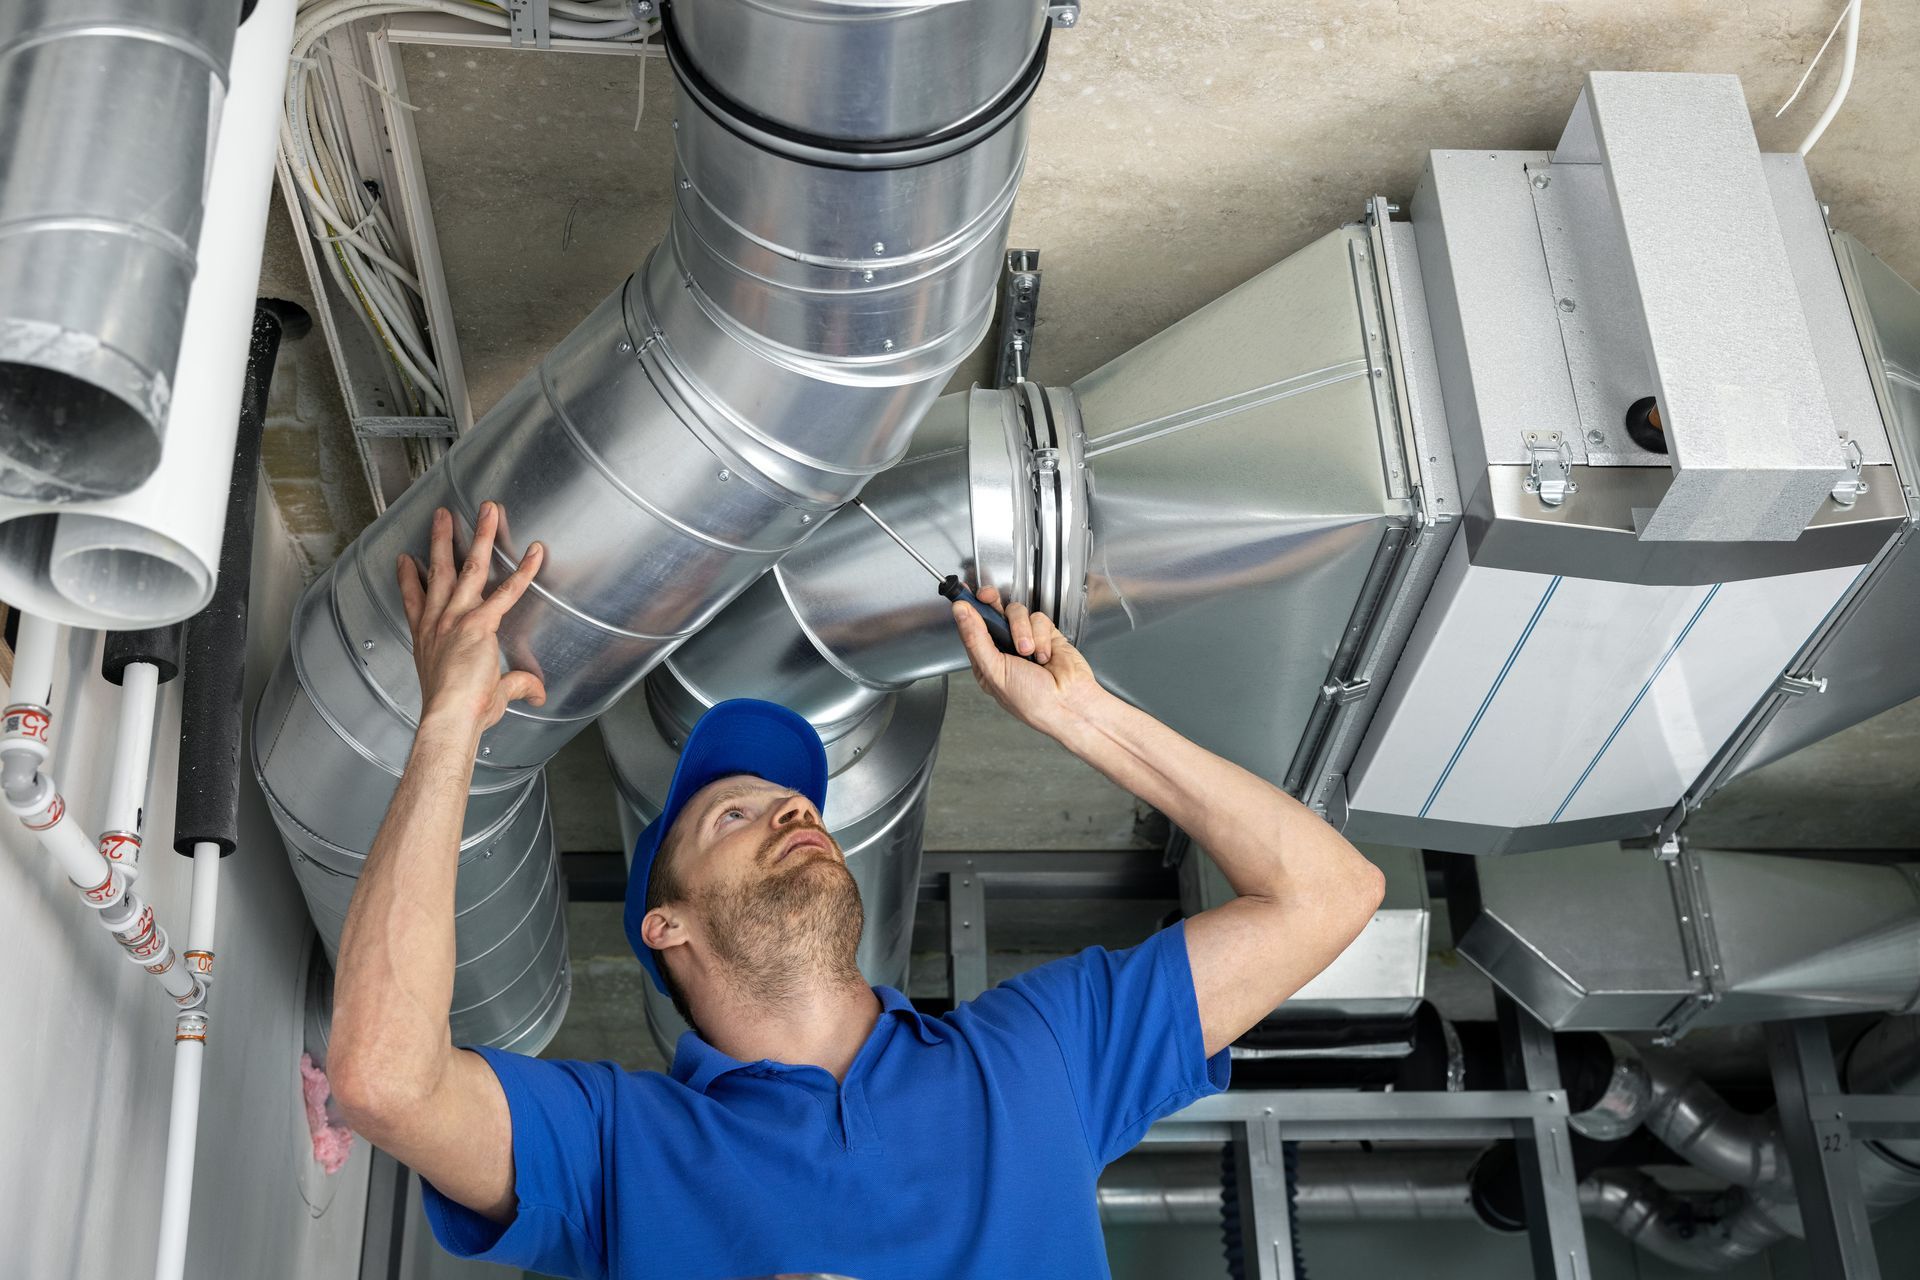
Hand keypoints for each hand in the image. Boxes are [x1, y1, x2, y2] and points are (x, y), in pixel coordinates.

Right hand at [397, 502, 546, 732]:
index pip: (414, 602)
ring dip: (480, 536)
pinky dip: (525, 570)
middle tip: (442, 517)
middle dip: (442, 540)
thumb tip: (538, 693)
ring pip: (469, 567)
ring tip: (485, 511)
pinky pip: (508, 590)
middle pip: (438, 572)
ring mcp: (456, 618)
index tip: (405, 560)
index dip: (408, 579)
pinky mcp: (479, 622)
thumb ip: (515, 687)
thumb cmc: (458, 713)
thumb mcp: (488, 697)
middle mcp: (437, 623)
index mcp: (428, 639)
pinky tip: (535, 552)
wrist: (450, 718)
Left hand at [951, 585, 1104, 735]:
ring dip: (1022, 631)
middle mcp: (1004, 648)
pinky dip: (1042, 636)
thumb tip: (960, 611)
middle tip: (987, 597)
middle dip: (990, 602)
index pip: (971, 627)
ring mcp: (1026, 639)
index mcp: (986, 660)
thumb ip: (975, 638)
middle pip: (992, 612)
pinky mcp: (1047, 635)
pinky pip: (1039, 619)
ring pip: (1016, 612)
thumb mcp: (994, 670)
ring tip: (1028, 652)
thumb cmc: (1031, 700)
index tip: (962, 593)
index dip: (967, 609)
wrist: (1068, 704)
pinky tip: (1045, 655)